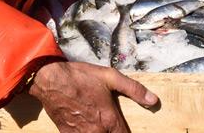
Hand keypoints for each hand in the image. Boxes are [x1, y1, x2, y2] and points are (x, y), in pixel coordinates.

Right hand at [27, 61, 157, 132]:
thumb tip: (153, 100)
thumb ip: (134, 89)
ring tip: (97, 125)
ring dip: (98, 132)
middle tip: (109, 124)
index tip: (124, 130)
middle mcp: (96, 131)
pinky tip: (84, 126)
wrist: (49, 79)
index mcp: (110, 120)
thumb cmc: (79, 77)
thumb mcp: (109, 77)